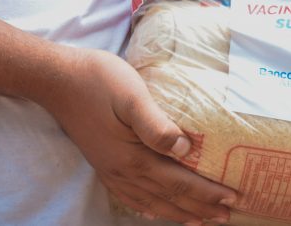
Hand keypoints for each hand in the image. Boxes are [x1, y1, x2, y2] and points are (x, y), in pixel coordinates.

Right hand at [39, 48, 235, 224]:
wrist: (56, 79)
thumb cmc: (98, 80)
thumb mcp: (132, 95)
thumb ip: (157, 125)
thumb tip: (185, 149)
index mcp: (134, 157)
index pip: (180, 182)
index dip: (208, 193)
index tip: (233, 199)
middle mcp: (123, 171)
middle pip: (169, 196)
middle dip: (201, 207)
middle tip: (228, 216)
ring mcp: (110, 169)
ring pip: (151, 200)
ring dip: (178, 211)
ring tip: (200, 219)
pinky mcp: (102, 163)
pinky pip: (128, 195)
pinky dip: (147, 207)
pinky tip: (153, 211)